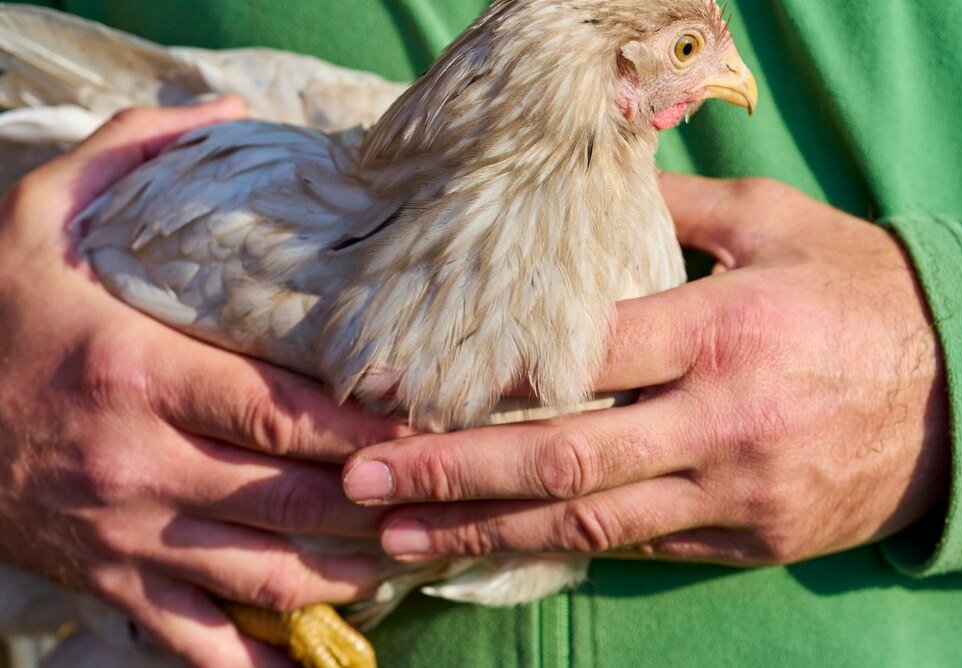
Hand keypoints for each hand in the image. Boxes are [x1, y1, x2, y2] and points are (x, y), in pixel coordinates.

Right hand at [0, 99, 406, 665]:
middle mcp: (139, 463)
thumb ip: (134, 154)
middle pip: (290, 499)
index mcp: (137, 373)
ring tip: (402, 555)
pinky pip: (194, 640)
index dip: (366, 432)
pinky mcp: (107, 579)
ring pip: (261, 575)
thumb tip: (224, 108)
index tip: (431, 431)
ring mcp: (125, 533)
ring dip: (344, 575)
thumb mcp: (39, 211)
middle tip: (442, 495)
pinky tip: (314, 657)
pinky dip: (258, 659)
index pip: (281, 413)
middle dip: (377, 505)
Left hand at [343, 174, 948, 566]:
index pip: (578, 357)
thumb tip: (590, 189)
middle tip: (363, 485)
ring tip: (401, 539)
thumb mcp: (778, 225)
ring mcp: (733, 491)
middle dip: (454, 474)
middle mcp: (719, 417)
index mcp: (721, 328)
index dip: (483, 379)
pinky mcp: (747, 539)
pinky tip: (498, 548)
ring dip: (487, 533)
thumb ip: (678, 209)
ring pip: (591, 523)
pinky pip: (641, 548)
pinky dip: (563, 548)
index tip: (404, 390)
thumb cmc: (860, 293)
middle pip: (565, 456)